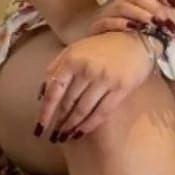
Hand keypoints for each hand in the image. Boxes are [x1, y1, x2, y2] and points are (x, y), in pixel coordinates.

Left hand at [41, 0, 174, 139]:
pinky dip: (89, 124)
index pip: (54, 91)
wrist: (136, 39)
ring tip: (65, 136)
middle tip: (52, 135)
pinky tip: (81, 131)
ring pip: (83, 110)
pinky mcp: (121, 88)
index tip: (38, 128)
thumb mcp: (75, 49)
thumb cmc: (102, 46)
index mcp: (72, 58)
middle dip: (58, 122)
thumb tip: (41, 94)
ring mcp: (105, 79)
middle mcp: (87, 69)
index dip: (45, 112)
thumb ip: (56, 67)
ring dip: (72, 126)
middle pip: (68, 103)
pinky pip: (102, 112)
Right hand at [57, 0, 174, 46]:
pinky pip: (107, 22)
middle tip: (166, 20)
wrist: (90, 34)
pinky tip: (132, 28)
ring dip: (140, 15)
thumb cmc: (120, 22)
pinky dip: (120, 24)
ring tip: (153, 25)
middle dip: (154, 7)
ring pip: (123, 7)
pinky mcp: (97, 26)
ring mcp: (106, 12)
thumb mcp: (136, 7)